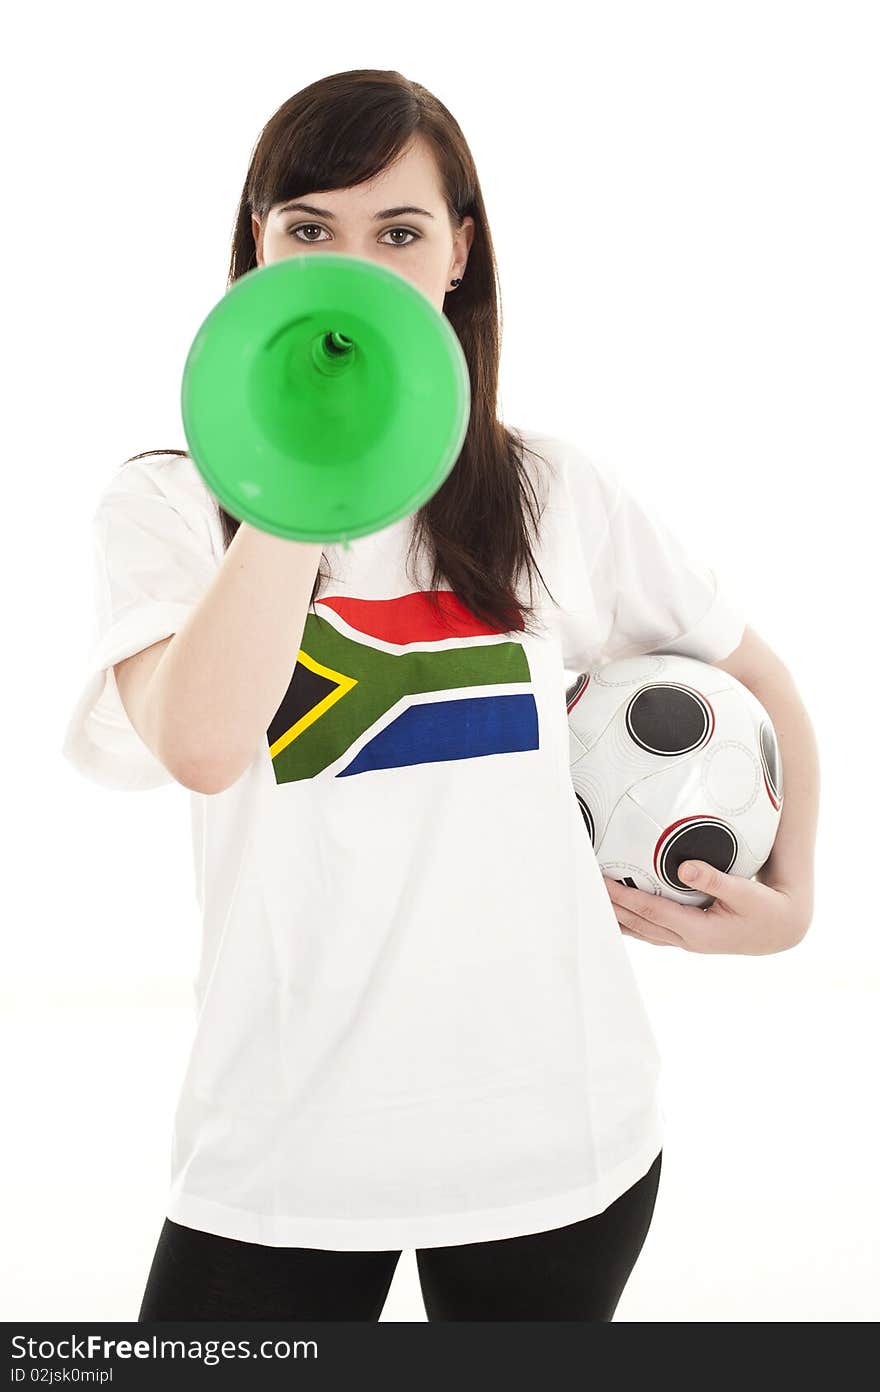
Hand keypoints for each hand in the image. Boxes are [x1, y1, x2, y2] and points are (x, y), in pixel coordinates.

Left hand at [601, 860, 810, 955]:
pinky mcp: (690, 936)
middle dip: (612, 906)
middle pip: (639, 923)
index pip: (651, 912)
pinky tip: (620, 915)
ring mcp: (687, 941)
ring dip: (618, 917)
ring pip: (643, 931)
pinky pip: (653, 931)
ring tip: (594, 903)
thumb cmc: (766, 910)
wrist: (782, 930)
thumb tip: (685, 867)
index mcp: (698, 930)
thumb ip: (714, 879)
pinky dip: (633, 923)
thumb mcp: (744, 892)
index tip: (603, 883)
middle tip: (586, 887)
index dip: (625, 897)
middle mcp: (687, 939)